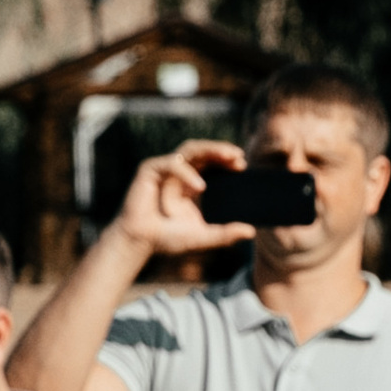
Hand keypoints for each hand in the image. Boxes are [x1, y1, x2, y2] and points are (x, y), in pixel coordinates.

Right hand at [109, 142, 256, 261]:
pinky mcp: (150, 169)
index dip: (226, 160)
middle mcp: (179, 171)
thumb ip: (224, 234)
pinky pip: (172, 164)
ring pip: (189, 148)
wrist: (139, 242)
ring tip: (228, 157)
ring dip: (210, 149)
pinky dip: (187, 173)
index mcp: (191, 181)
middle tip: (239, 156)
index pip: (212, 162)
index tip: (243, 166)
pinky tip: (201, 187)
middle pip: (203, 151)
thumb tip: (251, 232)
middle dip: (221, 150)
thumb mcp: (201, 236)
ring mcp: (164, 168)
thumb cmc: (167, 238)